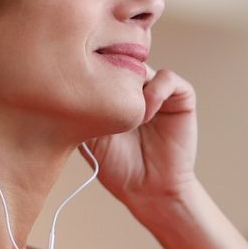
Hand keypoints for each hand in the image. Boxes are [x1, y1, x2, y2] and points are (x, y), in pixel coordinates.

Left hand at [83, 67, 197, 211]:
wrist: (147, 190)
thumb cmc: (117, 167)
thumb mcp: (88, 133)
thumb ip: (82, 107)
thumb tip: (66, 80)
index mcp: (114, 92)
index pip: (104, 63)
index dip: (94, 64)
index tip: (83, 74)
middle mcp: (136, 87)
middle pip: (123, 57)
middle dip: (112, 67)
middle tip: (102, 83)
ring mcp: (158, 91)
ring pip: (143, 65)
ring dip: (132, 85)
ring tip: (126, 114)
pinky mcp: (181, 98)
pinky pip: (168, 78)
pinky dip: (156, 91)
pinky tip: (146, 114)